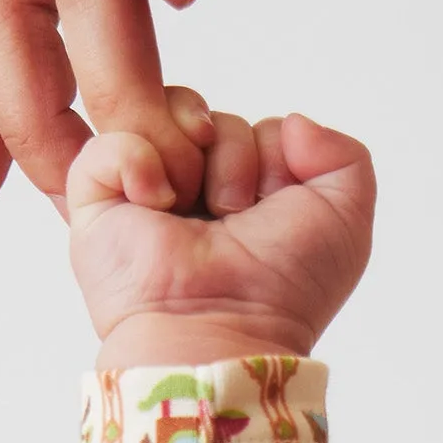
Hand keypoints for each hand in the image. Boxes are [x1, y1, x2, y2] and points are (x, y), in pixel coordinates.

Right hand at [69, 99, 376, 363]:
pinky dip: (139, 161)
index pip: (259, 128)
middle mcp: (195, 193)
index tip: (275, 210)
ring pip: (165, 113)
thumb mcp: (345, 223)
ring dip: (195, 160)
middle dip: (236, 160)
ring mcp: (145, 191)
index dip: (275, 158)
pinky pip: (112, 136)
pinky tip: (157, 205)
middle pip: (213, 116)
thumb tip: (293, 122)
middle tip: (233, 220)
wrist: (223, 329)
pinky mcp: (96, 196)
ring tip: (195, 214)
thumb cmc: (282, 292)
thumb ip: (345, 157)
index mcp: (248, 201)